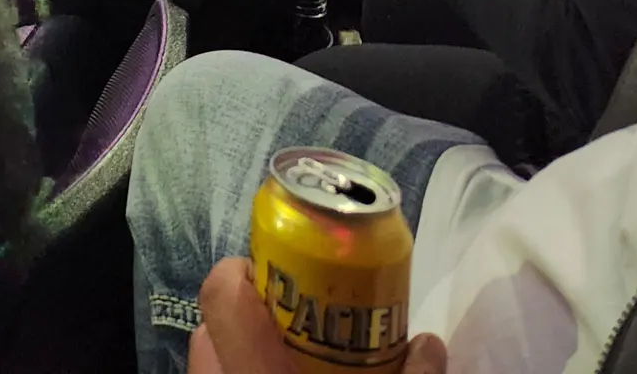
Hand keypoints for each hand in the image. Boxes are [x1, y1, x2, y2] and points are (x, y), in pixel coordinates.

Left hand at [189, 260, 445, 373]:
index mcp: (255, 369)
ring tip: (287, 359)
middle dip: (251, 319)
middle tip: (301, 327)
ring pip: (208, 361)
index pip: (223, 291)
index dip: (249, 272)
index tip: (288, 274)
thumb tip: (429, 342)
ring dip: (241, 352)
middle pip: (211, 326)